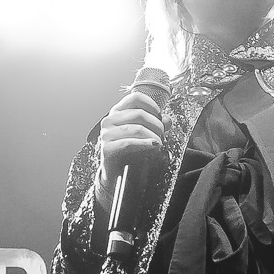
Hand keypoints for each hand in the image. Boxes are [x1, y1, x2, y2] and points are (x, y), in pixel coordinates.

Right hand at [96, 88, 166, 205]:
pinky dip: (144, 144)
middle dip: (156, 124)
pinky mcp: (107, 148)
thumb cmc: (131, 152)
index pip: (135, 98)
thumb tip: (167, 120)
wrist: (117, 175)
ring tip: (160, 143)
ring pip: (136, 128)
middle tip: (162, 135)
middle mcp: (110, 120)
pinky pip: (128, 142)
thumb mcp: (145, 135)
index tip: (160, 116)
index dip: (151, 105)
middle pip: (139, 113)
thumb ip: (157, 125)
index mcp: (118, 112)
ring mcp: (106, 134)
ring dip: (153, 135)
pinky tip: (154, 146)